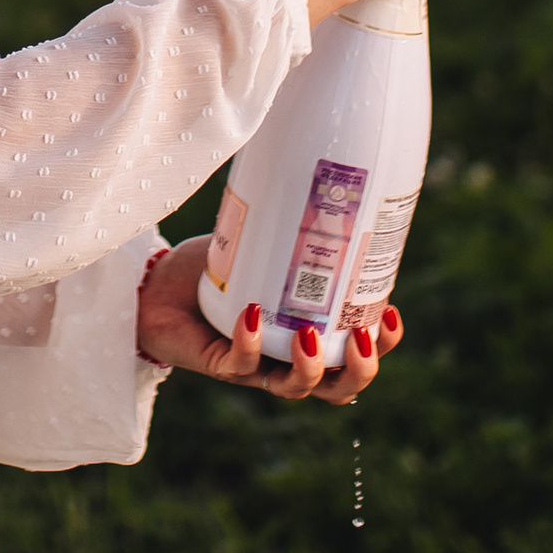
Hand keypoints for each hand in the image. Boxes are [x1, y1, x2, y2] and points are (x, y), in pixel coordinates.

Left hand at [136, 236, 402, 403]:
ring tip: (308, 335)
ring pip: (296, 388)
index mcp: (314, 333)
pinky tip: (251, 315)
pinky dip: (249, 344)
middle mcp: (290, 357)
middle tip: (360, 340)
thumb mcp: (268, 240)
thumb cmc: (222, 261)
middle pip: (340, 387)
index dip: (385, 343)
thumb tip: (322, 164)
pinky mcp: (220, 365)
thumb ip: (296, 219)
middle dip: (359, 370)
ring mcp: (257, 366)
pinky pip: (240, 365)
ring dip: (310, 368)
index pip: (361, 351)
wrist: (161, 281)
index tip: (391, 311)